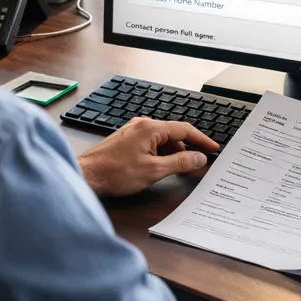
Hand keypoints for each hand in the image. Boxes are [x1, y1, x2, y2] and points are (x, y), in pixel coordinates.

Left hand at [77, 117, 218, 197]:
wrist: (87, 175)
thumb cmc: (114, 173)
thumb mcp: (154, 170)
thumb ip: (180, 163)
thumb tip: (199, 158)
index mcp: (151, 128)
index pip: (184, 129)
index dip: (201, 139)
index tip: (213, 148)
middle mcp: (142, 124)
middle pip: (173, 134)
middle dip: (186, 149)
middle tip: (196, 163)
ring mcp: (133, 131)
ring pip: (161, 139)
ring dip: (171, 153)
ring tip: (175, 170)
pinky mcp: (126, 139)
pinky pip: (150, 143)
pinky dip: (159, 153)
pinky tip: (157, 168)